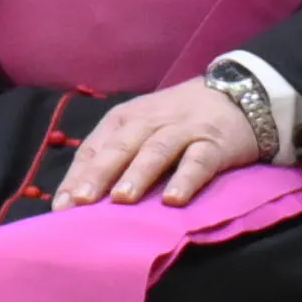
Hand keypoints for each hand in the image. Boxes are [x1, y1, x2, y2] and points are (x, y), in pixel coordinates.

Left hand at [59, 77, 272, 207]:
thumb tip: (78, 197)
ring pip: (156, 151)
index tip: (61, 207)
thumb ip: (114, 155)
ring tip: (122, 201)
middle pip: (121, 147)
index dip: (78, 176)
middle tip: (81, 202)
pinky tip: (174, 200)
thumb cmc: (180, 120)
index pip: (95, 147)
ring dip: (138, 174)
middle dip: (100, 174)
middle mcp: (151, 121)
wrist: (240, 95)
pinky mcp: (215, 143)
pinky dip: (186, 179)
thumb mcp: (142, 129)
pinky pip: (199, 162)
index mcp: (126, 119)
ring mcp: (184, 131)